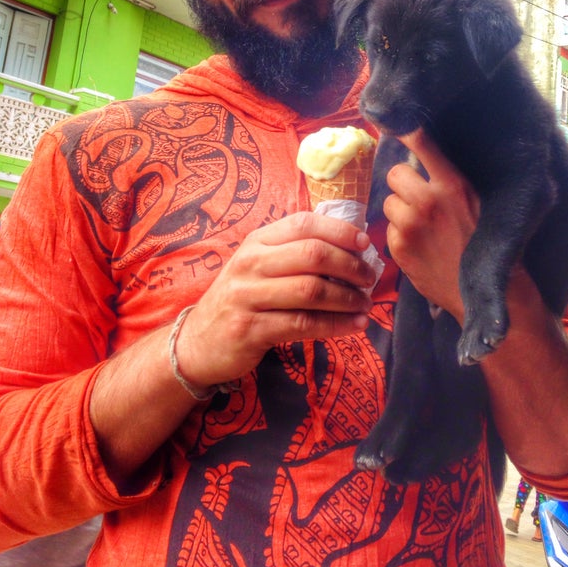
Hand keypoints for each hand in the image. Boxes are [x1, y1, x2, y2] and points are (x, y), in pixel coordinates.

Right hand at [174, 212, 376, 389]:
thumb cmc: (241, 300)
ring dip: (347, 298)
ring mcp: (247, 296)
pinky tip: (353, 326)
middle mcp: (250, 263)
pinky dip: (335, 325)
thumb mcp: (259, 267)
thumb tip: (351, 249)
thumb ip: (294, 254)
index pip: (303, 224)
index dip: (339, 231)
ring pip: (311, 290)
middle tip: (370, 279)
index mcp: (256, 241)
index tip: (365, 244)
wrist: (197, 342)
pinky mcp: (251, 329)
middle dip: (350, 266)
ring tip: (366, 305)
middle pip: (312, 254)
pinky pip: (303, 324)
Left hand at [383, 129, 480, 321]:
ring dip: (400, 211)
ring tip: (422, 226)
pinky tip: (421, 246)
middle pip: (395, 173)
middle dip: (403, 184)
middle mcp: (428, 201)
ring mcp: (410, 225)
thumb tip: (428, 154)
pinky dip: (400, 236)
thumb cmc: (487, 243)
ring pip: (389, 203)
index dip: (406, 131)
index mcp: (453, 184)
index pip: (421, 143)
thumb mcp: (480, 201)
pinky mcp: (399, 248)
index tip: (396, 123)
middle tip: (418, 197)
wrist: (486, 291)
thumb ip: (453, 179)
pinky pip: (388, 229)